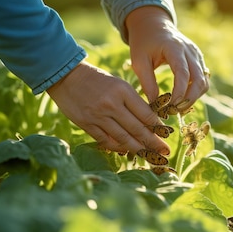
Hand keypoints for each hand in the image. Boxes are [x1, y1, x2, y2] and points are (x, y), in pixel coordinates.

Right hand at [46, 61, 169, 154]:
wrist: (66, 76)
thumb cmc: (96, 79)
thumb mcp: (118, 84)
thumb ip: (131, 102)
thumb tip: (148, 122)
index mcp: (122, 91)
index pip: (145, 113)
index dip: (157, 127)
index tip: (166, 135)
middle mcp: (112, 104)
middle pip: (137, 129)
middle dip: (153, 142)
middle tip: (165, 151)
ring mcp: (98, 116)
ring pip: (123, 138)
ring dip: (138, 149)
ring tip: (148, 155)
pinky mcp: (87, 124)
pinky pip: (106, 141)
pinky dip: (117, 147)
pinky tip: (126, 151)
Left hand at [125, 6, 209, 108]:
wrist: (153, 24)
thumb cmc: (143, 42)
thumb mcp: (138, 61)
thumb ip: (147, 82)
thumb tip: (155, 105)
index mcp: (174, 47)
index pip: (183, 73)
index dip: (179, 93)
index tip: (170, 107)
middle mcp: (190, 51)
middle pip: (199, 80)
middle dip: (189, 99)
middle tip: (175, 112)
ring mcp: (197, 55)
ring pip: (204, 82)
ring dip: (193, 98)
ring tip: (178, 108)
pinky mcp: (198, 60)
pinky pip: (203, 79)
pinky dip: (195, 92)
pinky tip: (182, 99)